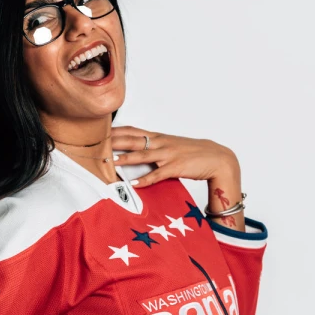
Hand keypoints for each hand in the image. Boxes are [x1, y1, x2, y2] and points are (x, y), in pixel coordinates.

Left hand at [110, 125, 238, 187]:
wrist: (217, 158)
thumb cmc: (194, 153)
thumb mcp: (172, 146)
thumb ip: (155, 148)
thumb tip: (139, 152)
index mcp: (159, 137)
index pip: (133, 130)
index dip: (117, 131)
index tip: (101, 132)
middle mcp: (161, 143)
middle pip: (133, 139)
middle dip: (115, 142)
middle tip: (98, 144)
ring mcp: (168, 154)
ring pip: (143, 155)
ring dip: (126, 159)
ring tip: (112, 162)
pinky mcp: (176, 167)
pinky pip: (158, 174)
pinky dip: (146, 179)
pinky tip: (135, 184)